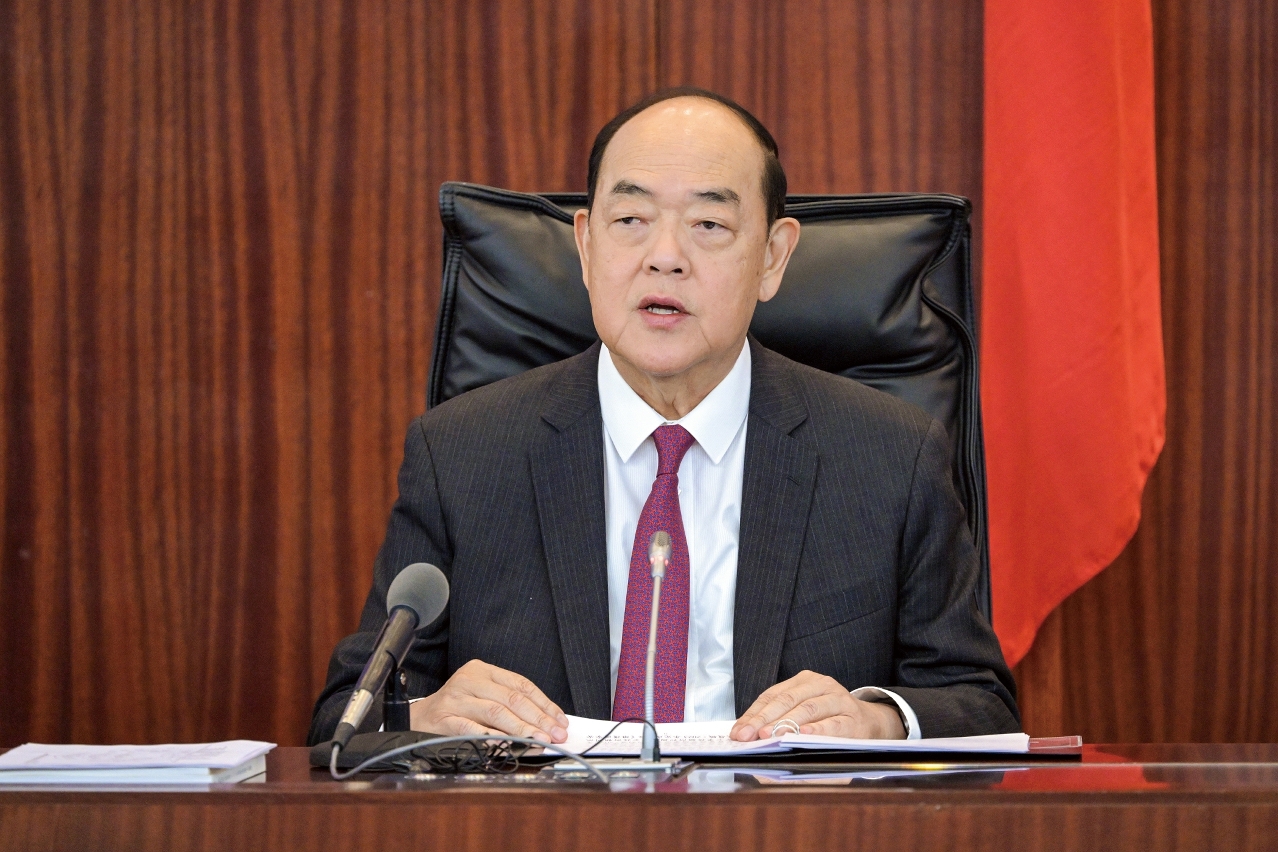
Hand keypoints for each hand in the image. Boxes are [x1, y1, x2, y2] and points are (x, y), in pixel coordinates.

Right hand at [409, 660, 568, 742]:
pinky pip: (473, 729)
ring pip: (496, 713)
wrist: (418, 718)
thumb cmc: (457, 708)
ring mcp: (456, 699)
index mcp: (482, 670)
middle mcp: (469, 680)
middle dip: (538, 719)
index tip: (560, 720)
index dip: (544, 704)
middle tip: (556, 734)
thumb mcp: (483, 695)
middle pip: (512, 699)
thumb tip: (547, 723)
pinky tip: (509, 745)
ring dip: (522, 730)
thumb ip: (510, 704)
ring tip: (540, 740)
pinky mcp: (444, 719)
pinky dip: (493, 738)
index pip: (521, 685)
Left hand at [729, 670, 905, 740]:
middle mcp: (821, 684)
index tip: (738, 731)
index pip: (772, 695)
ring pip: (808, 709)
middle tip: (749, 735)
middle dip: (764, 719)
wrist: (870, 721)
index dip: (753, 713)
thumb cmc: (830, 717)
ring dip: (787, 723)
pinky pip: (833, 724)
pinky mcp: (854, 718)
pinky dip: (818, 730)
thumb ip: (780, 716)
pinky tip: (804, 735)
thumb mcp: (804, 709)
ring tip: (769, 735)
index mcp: (804, 680)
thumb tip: (748, 732)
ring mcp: (839, 699)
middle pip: (787, 700)